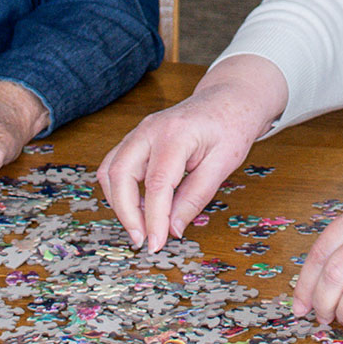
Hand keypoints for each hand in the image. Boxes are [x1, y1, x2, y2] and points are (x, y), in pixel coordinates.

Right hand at [98, 55, 287, 251]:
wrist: (229, 99)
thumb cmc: (231, 126)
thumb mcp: (224, 164)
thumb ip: (196, 197)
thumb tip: (173, 229)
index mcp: (176, 134)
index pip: (156, 184)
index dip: (153, 219)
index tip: (156, 244)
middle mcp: (150, 129)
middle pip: (120, 174)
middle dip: (126, 213)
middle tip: (143, 241)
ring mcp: (140, 131)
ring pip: (110, 170)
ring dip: (119, 202)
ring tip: (142, 226)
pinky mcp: (137, 138)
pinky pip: (116, 165)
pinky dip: (121, 189)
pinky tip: (140, 206)